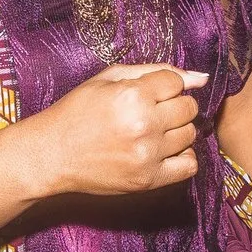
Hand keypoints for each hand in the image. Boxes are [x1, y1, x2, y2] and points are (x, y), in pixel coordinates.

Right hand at [16, 65, 206, 198]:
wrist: (51, 154)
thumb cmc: (77, 113)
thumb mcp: (108, 79)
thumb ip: (154, 71)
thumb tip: (200, 78)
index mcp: (133, 95)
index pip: (176, 82)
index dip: (164, 86)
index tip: (147, 93)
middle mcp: (144, 124)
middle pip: (188, 108)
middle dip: (173, 106)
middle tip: (150, 112)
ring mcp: (147, 154)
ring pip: (190, 135)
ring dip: (176, 131)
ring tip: (152, 132)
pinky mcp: (148, 179)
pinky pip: (188, 165)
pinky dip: (182, 156)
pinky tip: (163, 151)